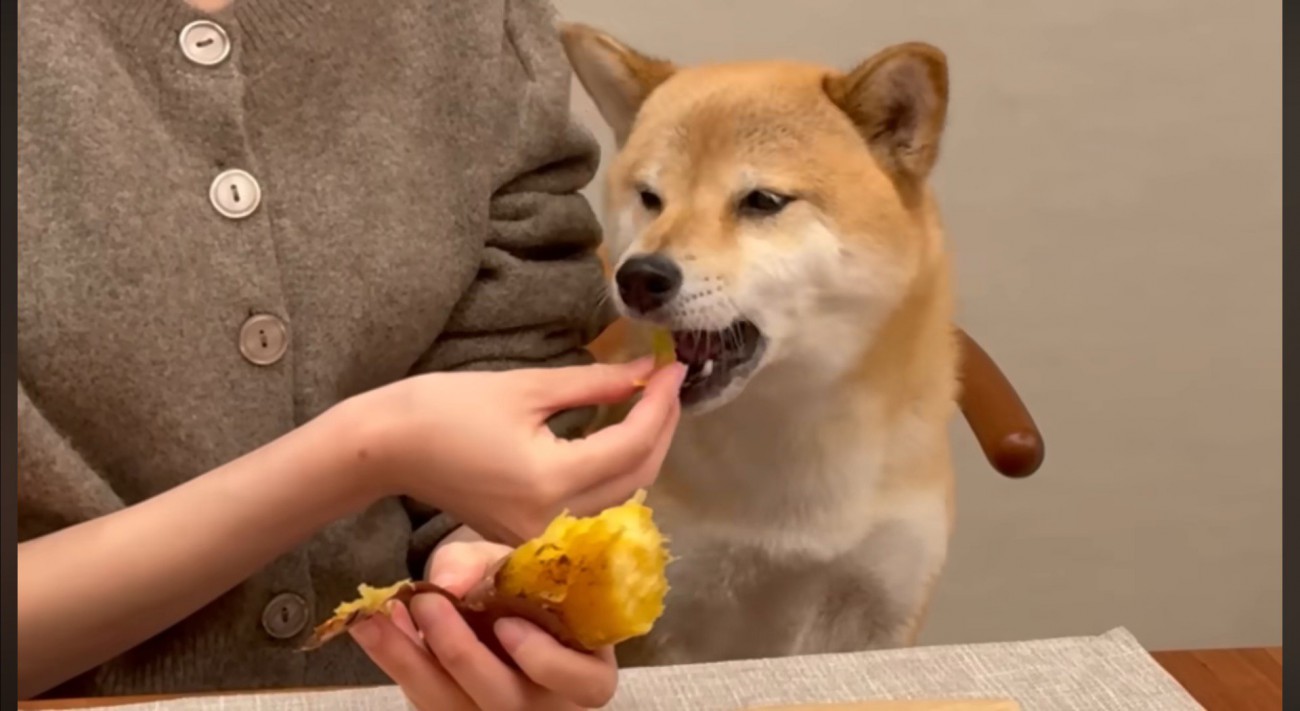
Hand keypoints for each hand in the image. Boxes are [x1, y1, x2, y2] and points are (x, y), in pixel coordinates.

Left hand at [351, 541, 617, 710]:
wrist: (494, 601)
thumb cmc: (518, 586)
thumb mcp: (510, 562)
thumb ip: (482, 563)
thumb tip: (447, 583)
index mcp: (585, 666)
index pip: (584, 683)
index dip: (545, 660)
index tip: (506, 623)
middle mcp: (549, 705)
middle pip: (506, 701)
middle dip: (460, 653)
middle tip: (425, 601)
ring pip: (454, 709)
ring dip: (408, 663)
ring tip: (373, 619)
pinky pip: (425, 705)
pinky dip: (396, 664)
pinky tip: (374, 630)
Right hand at [353, 358, 684, 542]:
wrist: (386, 448)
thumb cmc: (444, 408)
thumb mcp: (526, 387)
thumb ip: (594, 383)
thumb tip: (644, 372)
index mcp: (551, 481)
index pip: (631, 444)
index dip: (660, 404)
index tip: (675, 368)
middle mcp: (552, 520)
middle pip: (636, 478)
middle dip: (661, 428)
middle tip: (671, 383)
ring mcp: (540, 535)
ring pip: (620, 497)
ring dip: (643, 452)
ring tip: (654, 404)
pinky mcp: (529, 535)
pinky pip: (592, 507)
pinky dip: (615, 472)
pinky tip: (621, 436)